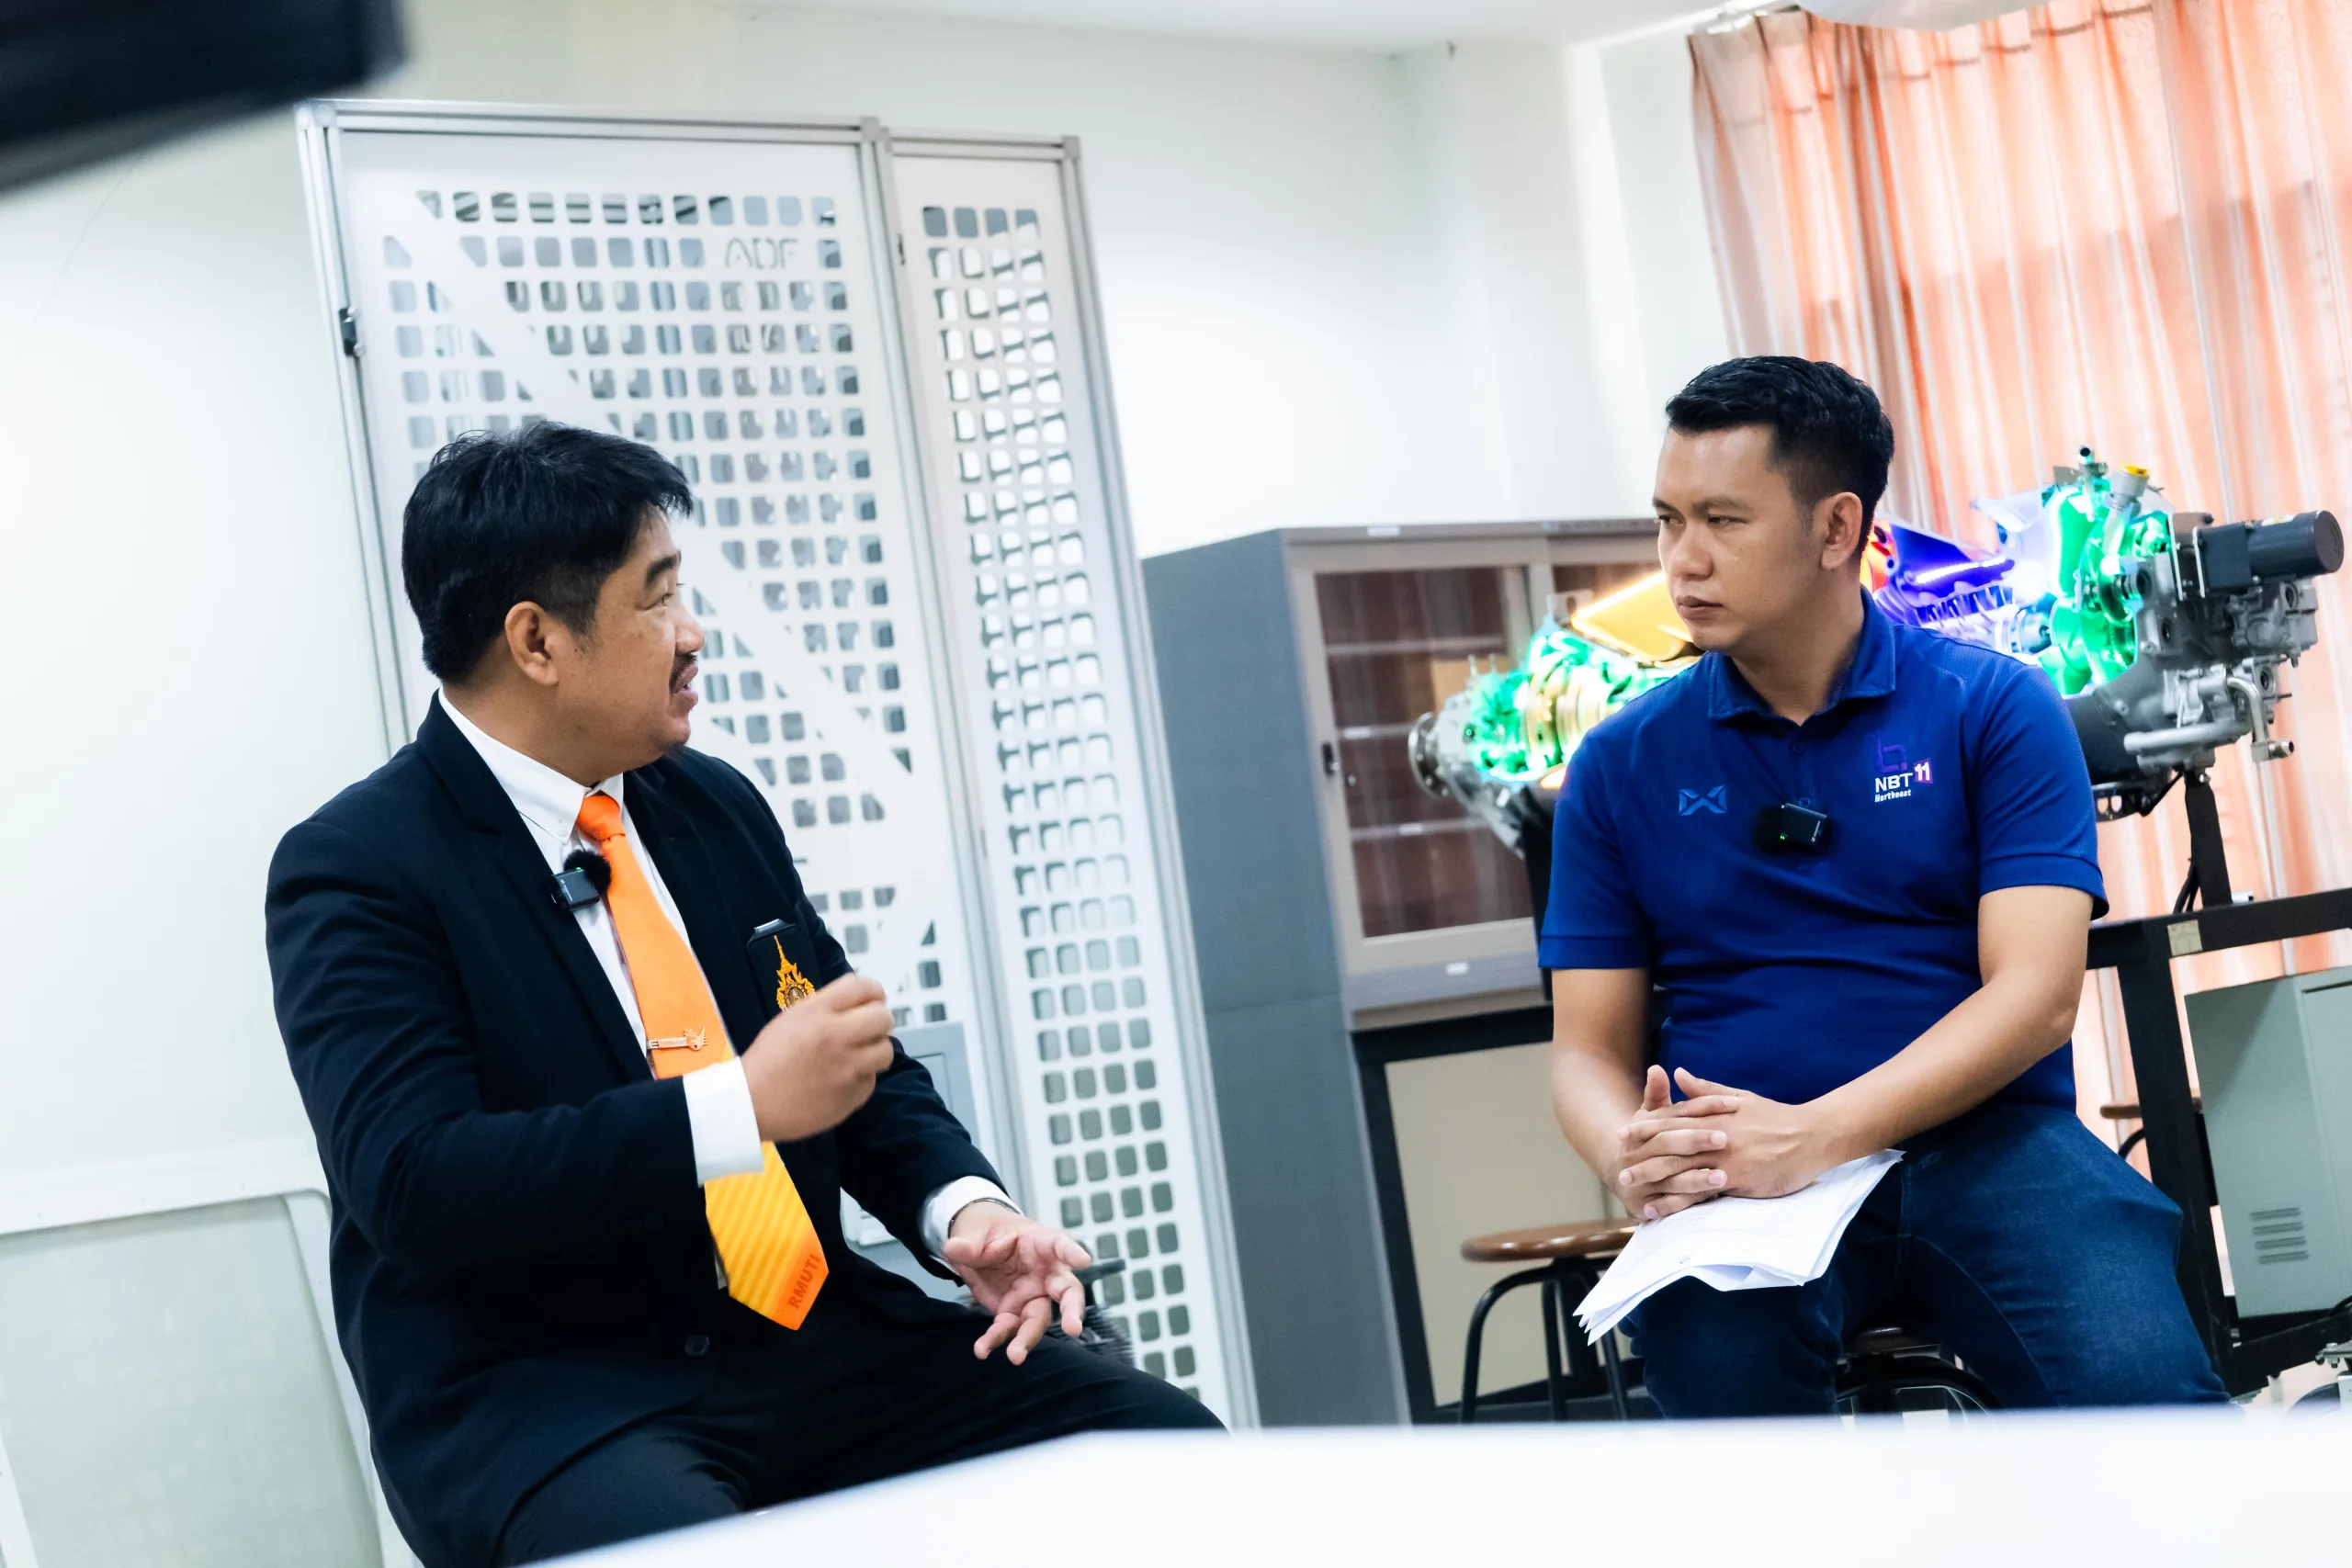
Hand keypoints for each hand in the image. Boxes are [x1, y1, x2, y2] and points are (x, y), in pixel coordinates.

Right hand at [737, 974, 895, 1142]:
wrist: (751, 1103)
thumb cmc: (769, 1058)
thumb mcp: (791, 1018)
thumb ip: (825, 1002)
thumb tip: (856, 985)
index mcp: (818, 1013)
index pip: (865, 988)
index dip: (874, 993)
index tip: (872, 1001)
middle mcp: (837, 1036)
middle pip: (883, 1018)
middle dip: (879, 1021)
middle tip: (868, 1029)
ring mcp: (848, 1067)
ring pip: (885, 1049)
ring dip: (875, 1050)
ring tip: (858, 1055)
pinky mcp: (852, 1095)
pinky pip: (871, 1079)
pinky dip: (861, 1078)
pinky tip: (842, 1080)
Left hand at [940, 1202, 1090, 1365]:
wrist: (978, 1245)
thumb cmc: (988, 1231)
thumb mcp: (975, 1230)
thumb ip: (967, 1243)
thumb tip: (953, 1248)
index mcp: (1040, 1243)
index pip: (1060, 1245)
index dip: (1072, 1252)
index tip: (1083, 1260)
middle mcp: (1044, 1273)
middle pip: (1066, 1293)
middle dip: (1072, 1311)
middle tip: (1073, 1328)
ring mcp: (1031, 1296)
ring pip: (1037, 1320)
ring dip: (1028, 1339)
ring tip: (1015, 1356)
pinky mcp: (1013, 1312)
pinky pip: (1009, 1329)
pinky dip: (995, 1340)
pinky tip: (982, 1349)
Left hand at [1621, 1067, 1842, 1205]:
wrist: (1812, 1135)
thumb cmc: (1776, 1116)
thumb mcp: (1740, 1097)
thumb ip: (1706, 1089)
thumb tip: (1679, 1073)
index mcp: (1714, 1115)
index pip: (1671, 1120)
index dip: (1645, 1128)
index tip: (1623, 1134)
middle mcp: (1715, 1136)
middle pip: (1670, 1147)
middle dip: (1642, 1158)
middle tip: (1620, 1169)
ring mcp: (1725, 1159)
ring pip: (1681, 1170)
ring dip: (1654, 1181)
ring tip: (1632, 1190)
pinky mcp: (1737, 1180)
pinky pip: (1701, 1193)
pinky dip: (1679, 1202)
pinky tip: (1662, 1210)